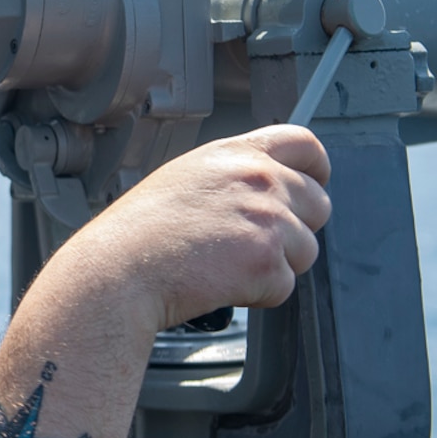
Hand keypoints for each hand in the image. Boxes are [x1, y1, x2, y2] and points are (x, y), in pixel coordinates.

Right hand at [69, 124, 330, 331]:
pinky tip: (219, 283)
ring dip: (274, 264)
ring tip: (223, 265)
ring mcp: (267, 218)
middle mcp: (258, 178)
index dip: (315, 168)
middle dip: (294, 229)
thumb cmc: (139, 231)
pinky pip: (285, 285)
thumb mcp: (185, 178)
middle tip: (248, 243)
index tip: (311, 184)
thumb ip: (233, 176)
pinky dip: (259, 294)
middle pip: (317, 203)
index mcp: (235, 154)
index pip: (304, 144)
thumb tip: (266, 192)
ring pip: (306, 250)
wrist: (119, 269)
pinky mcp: (267, 261)